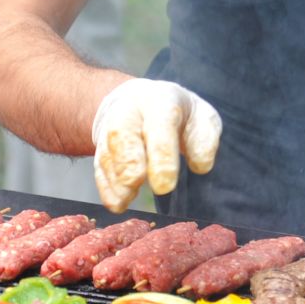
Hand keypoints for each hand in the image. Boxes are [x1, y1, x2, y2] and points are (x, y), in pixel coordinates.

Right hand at [91, 78, 222, 212]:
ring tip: (125, 200)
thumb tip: (201, 166)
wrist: (139, 101)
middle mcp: (130, 111)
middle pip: (122, 133)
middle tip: (136, 184)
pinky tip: (116, 203)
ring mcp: (110, 128)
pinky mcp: (100, 147)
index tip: (165, 186)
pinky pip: (99, 166)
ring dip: (115, 179)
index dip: (161, 155)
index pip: (160, 124)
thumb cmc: (177, 114)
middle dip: (128, 161)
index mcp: (160, 101)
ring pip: (107, 151)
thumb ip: (205, 138)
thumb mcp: (200, 117)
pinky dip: (106, 186)